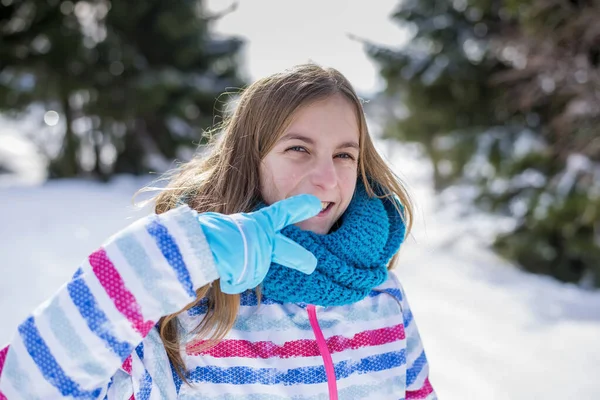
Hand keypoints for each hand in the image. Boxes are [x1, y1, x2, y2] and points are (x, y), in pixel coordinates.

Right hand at [197, 194, 321, 293]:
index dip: (299, 208)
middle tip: (311, 264)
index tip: (315, 204)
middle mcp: (263, 242)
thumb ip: (241, 232)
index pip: (282, 214)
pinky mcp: (251, 278)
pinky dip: (230, 277)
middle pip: (288, 251)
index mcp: (258, 223)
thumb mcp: (227, 224)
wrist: (199, 250)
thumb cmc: (207, 232)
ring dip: (239, 268)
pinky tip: (222, 269)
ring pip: (251, 269)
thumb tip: (238, 245)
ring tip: (222, 259)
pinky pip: (239, 280)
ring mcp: (259, 261)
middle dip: (301, 258)